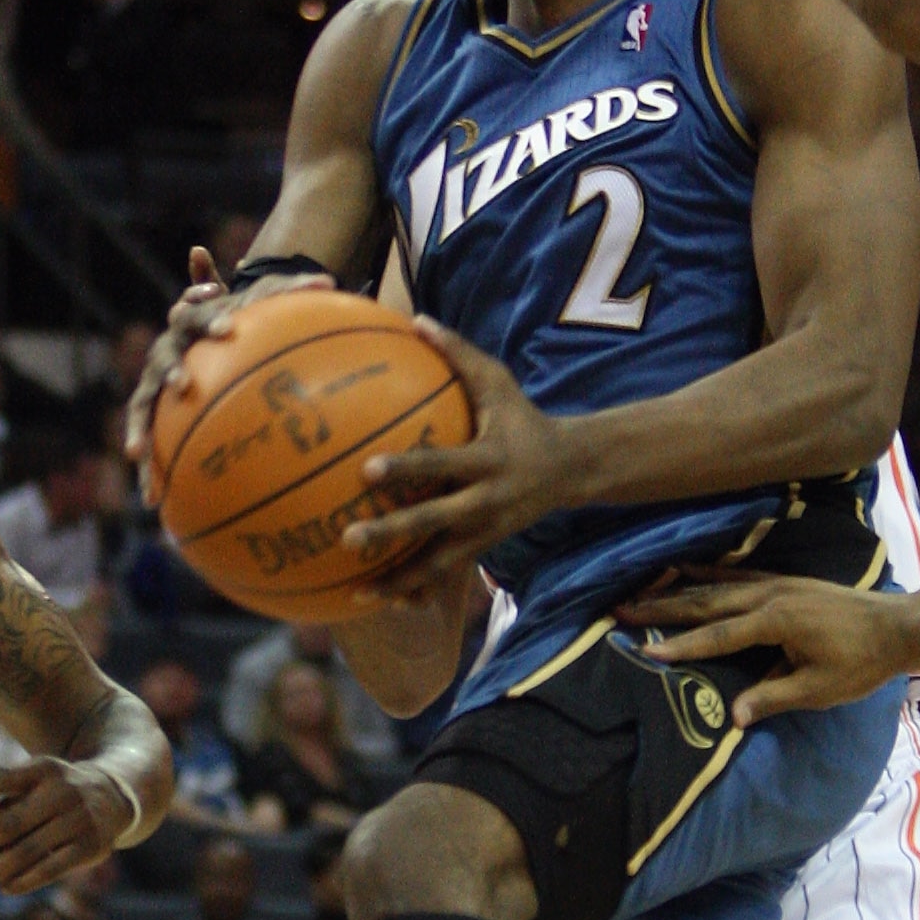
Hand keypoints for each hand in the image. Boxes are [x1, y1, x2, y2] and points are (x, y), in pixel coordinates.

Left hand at [0, 756, 134, 899]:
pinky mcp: (91, 846)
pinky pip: (53, 867)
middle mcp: (62, 792)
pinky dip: (26, 879)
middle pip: (12, 823)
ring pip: (28, 850)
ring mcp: (78, 820)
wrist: (114, 796)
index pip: (3, 779)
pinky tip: (5, 887)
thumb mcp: (32, 784)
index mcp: (43, 769)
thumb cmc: (57, 791)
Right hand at [124, 248, 338, 475]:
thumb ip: (289, 292)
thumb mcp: (262, 303)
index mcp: (190, 319)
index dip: (208, 313)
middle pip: (165, 357)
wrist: (207, 333)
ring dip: (138, 426)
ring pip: (141, 403)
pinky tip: (151, 502)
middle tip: (185, 386)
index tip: (230, 328)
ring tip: (137, 452)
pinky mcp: (151, 411)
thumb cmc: (240, 320)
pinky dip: (148, 470)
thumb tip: (327, 279)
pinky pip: (149, 439)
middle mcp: (167, 348)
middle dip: (173, 371)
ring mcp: (154, 380)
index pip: (194, 310)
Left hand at [344, 324, 576, 594]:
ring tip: (358, 593)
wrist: (571, 470)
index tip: (368, 470)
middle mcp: (486, 502)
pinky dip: (413, 588)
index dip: (407, 469)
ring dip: (399, 579)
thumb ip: (458, 353)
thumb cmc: (523, 418)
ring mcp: (484, 532)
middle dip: (393, 532)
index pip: (442, 465)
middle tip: (349, 537)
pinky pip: (444, 574)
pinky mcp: (481, 550)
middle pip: (433, 523)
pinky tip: (377, 600)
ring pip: (438, 563)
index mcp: (488, 461)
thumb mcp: (499, 381)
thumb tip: (415, 319)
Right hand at [620, 573, 919, 718]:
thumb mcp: (819, 689)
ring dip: (678, 588)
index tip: (642, 651)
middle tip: (621, 610)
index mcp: (775, 622)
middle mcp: (770, 596)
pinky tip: (689, 570)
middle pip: (706, 602)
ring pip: (717, 585)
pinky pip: (737, 576)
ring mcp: (777, 584)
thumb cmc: (861, 663)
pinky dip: (708, 574)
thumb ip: (773, 697)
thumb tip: (733, 716)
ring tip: (642, 588)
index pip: (716, 636)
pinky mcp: (785, 582)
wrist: (898, 627)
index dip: (679, 645)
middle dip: (661, 608)